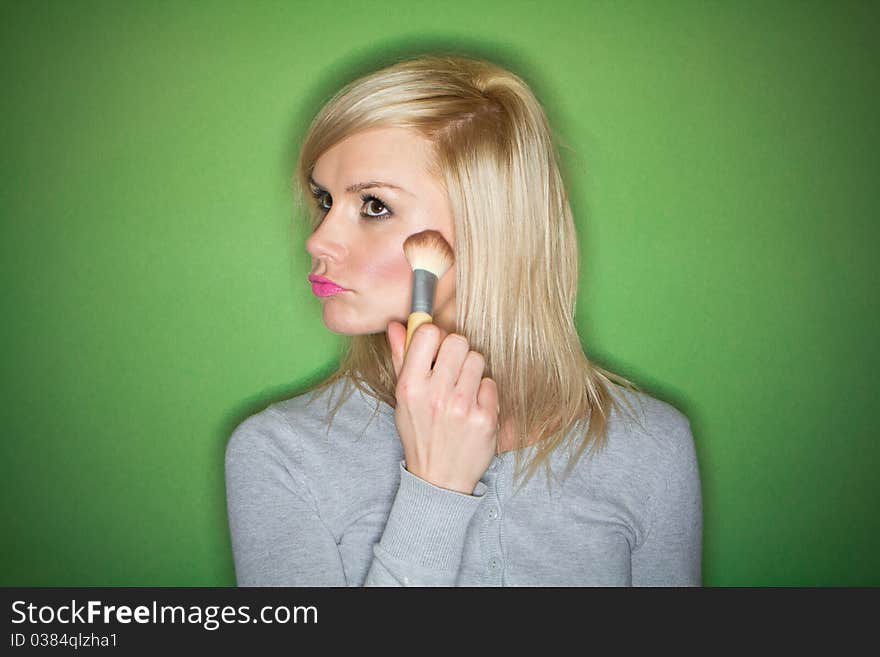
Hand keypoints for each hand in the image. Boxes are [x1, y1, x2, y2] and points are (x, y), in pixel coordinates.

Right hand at [386, 320, 499, 494]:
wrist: (439, 479)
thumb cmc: (420, 433)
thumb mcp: (403, 399)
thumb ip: (401, 358)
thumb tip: (396, 325)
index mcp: (410, 387)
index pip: (428, 334)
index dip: (435, 337)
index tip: (436, 350)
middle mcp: (435, 395)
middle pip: (458, 342)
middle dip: (457, 353)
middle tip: (453, 371)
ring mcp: (462, 407)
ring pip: (478, 359)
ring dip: (472, 372)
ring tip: (463, 391)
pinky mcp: (485, 419)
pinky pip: (491, 384)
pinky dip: (484, 394)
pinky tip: (473, 409)